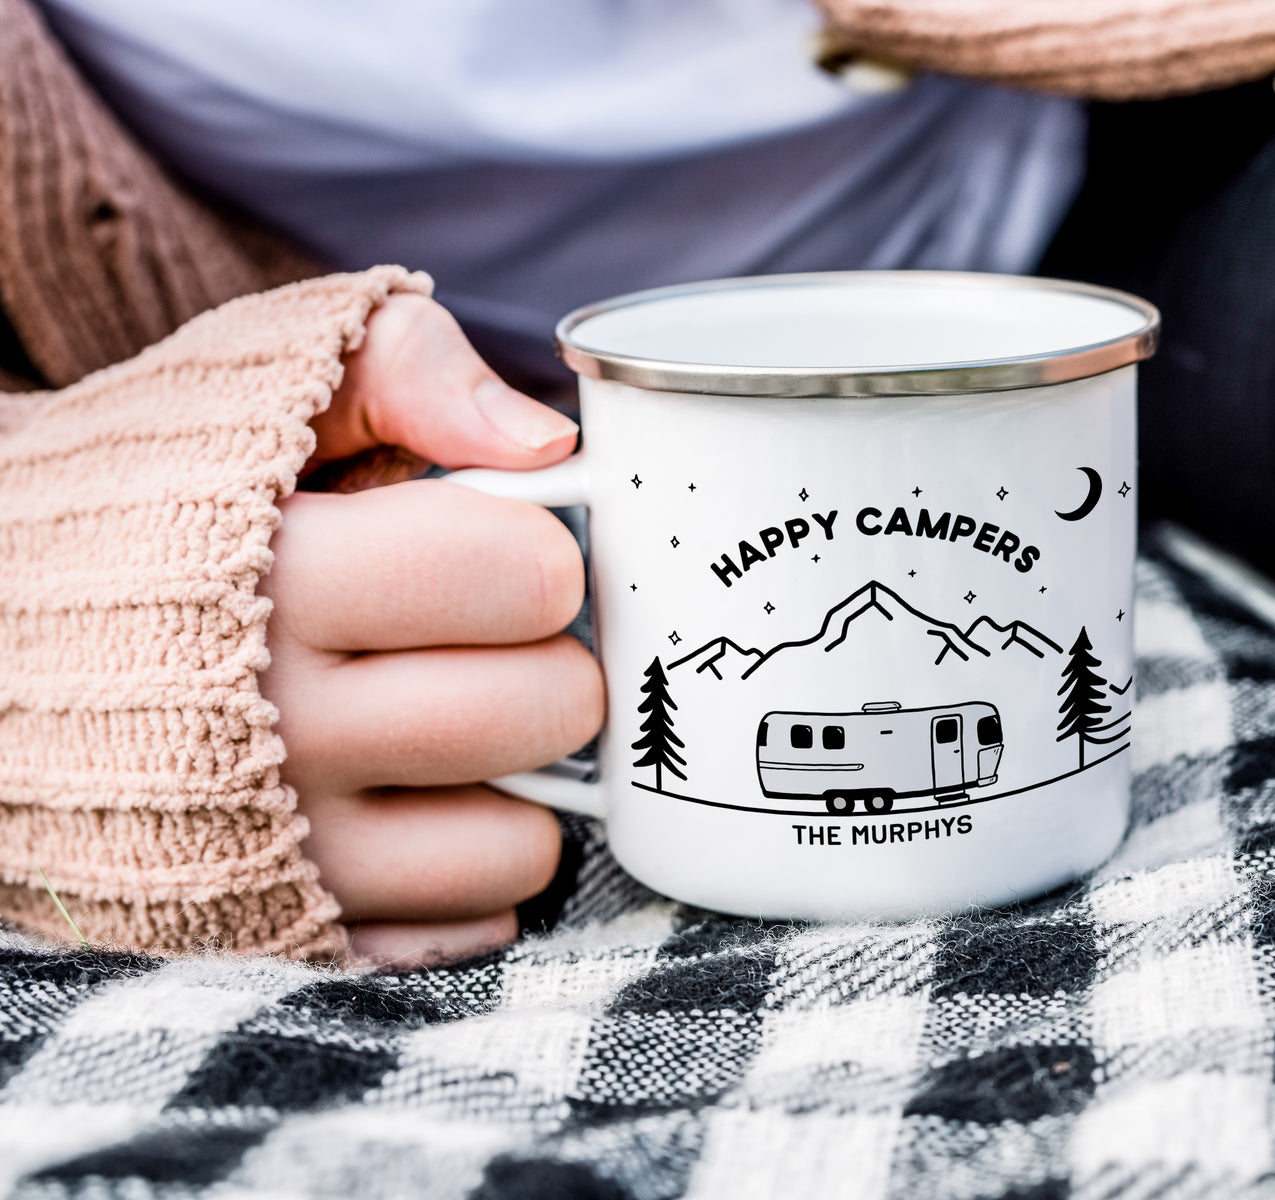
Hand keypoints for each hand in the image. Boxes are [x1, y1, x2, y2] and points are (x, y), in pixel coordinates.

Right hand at [258, 295, 603, 965]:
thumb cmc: (157, 490)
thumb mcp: (263, 380)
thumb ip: (409, 370)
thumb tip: (549, 442)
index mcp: (283, 578)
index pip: (521, 576)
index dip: (541, 554)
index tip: (502, 548)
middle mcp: (279, 730)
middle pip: (544, 710)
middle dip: (552, 659)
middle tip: (494, 637)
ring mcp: (282, 850)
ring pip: (518, 843)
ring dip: (516, 774)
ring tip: (449, 715)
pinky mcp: (285, 928)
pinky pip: (464, 923)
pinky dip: (469, 861)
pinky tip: (417, 797)